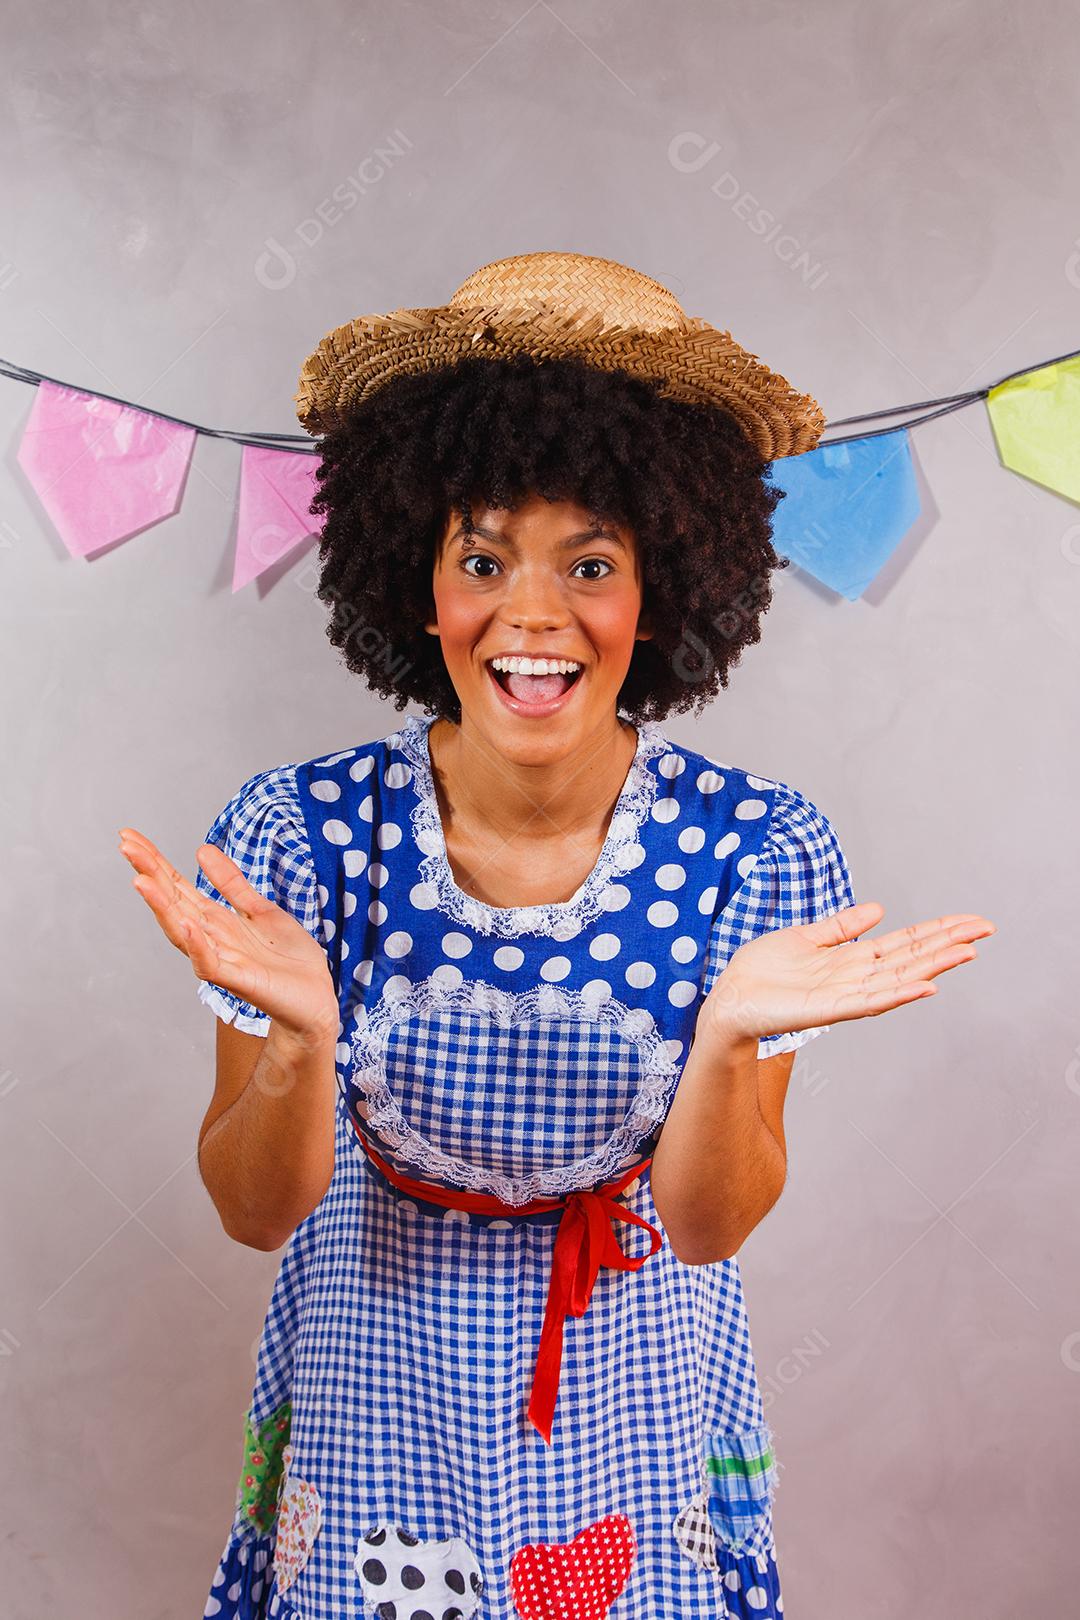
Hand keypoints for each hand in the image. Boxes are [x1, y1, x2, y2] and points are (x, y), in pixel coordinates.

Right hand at [118, 827, 338, 1043]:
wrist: (316, 997)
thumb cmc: (288, 958)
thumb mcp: (260, 909)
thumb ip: (231, 883)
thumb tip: (201, 849)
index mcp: (214, 920)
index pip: (176, 886)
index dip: (154, 861)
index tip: (129, 835)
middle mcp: (209, 938)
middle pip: (172, 903)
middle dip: (149, 874)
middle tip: (125, 845)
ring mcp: (221, 959)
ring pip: (182, 931)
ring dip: (161, 907)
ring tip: (141, 881)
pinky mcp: (238, 980)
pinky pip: (209, 963)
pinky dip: (196, 945)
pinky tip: (185, 924)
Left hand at [700, 901, 995, 1044]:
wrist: (728, 996)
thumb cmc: (761, 971)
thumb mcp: (806, 937)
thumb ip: (841, 927)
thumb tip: (879, 909)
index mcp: (852, 960)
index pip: (905, 943)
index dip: (937, 931)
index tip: (970, 921)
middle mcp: (855, 978)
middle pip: (911, 958)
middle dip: (947, 944)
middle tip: (986, 930)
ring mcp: (844, 995)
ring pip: (899, 979)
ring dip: (933, 967)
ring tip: (966, 953)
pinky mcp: (826, 1010)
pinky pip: (869, 1002)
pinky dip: (898, 994)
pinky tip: (924, 987)